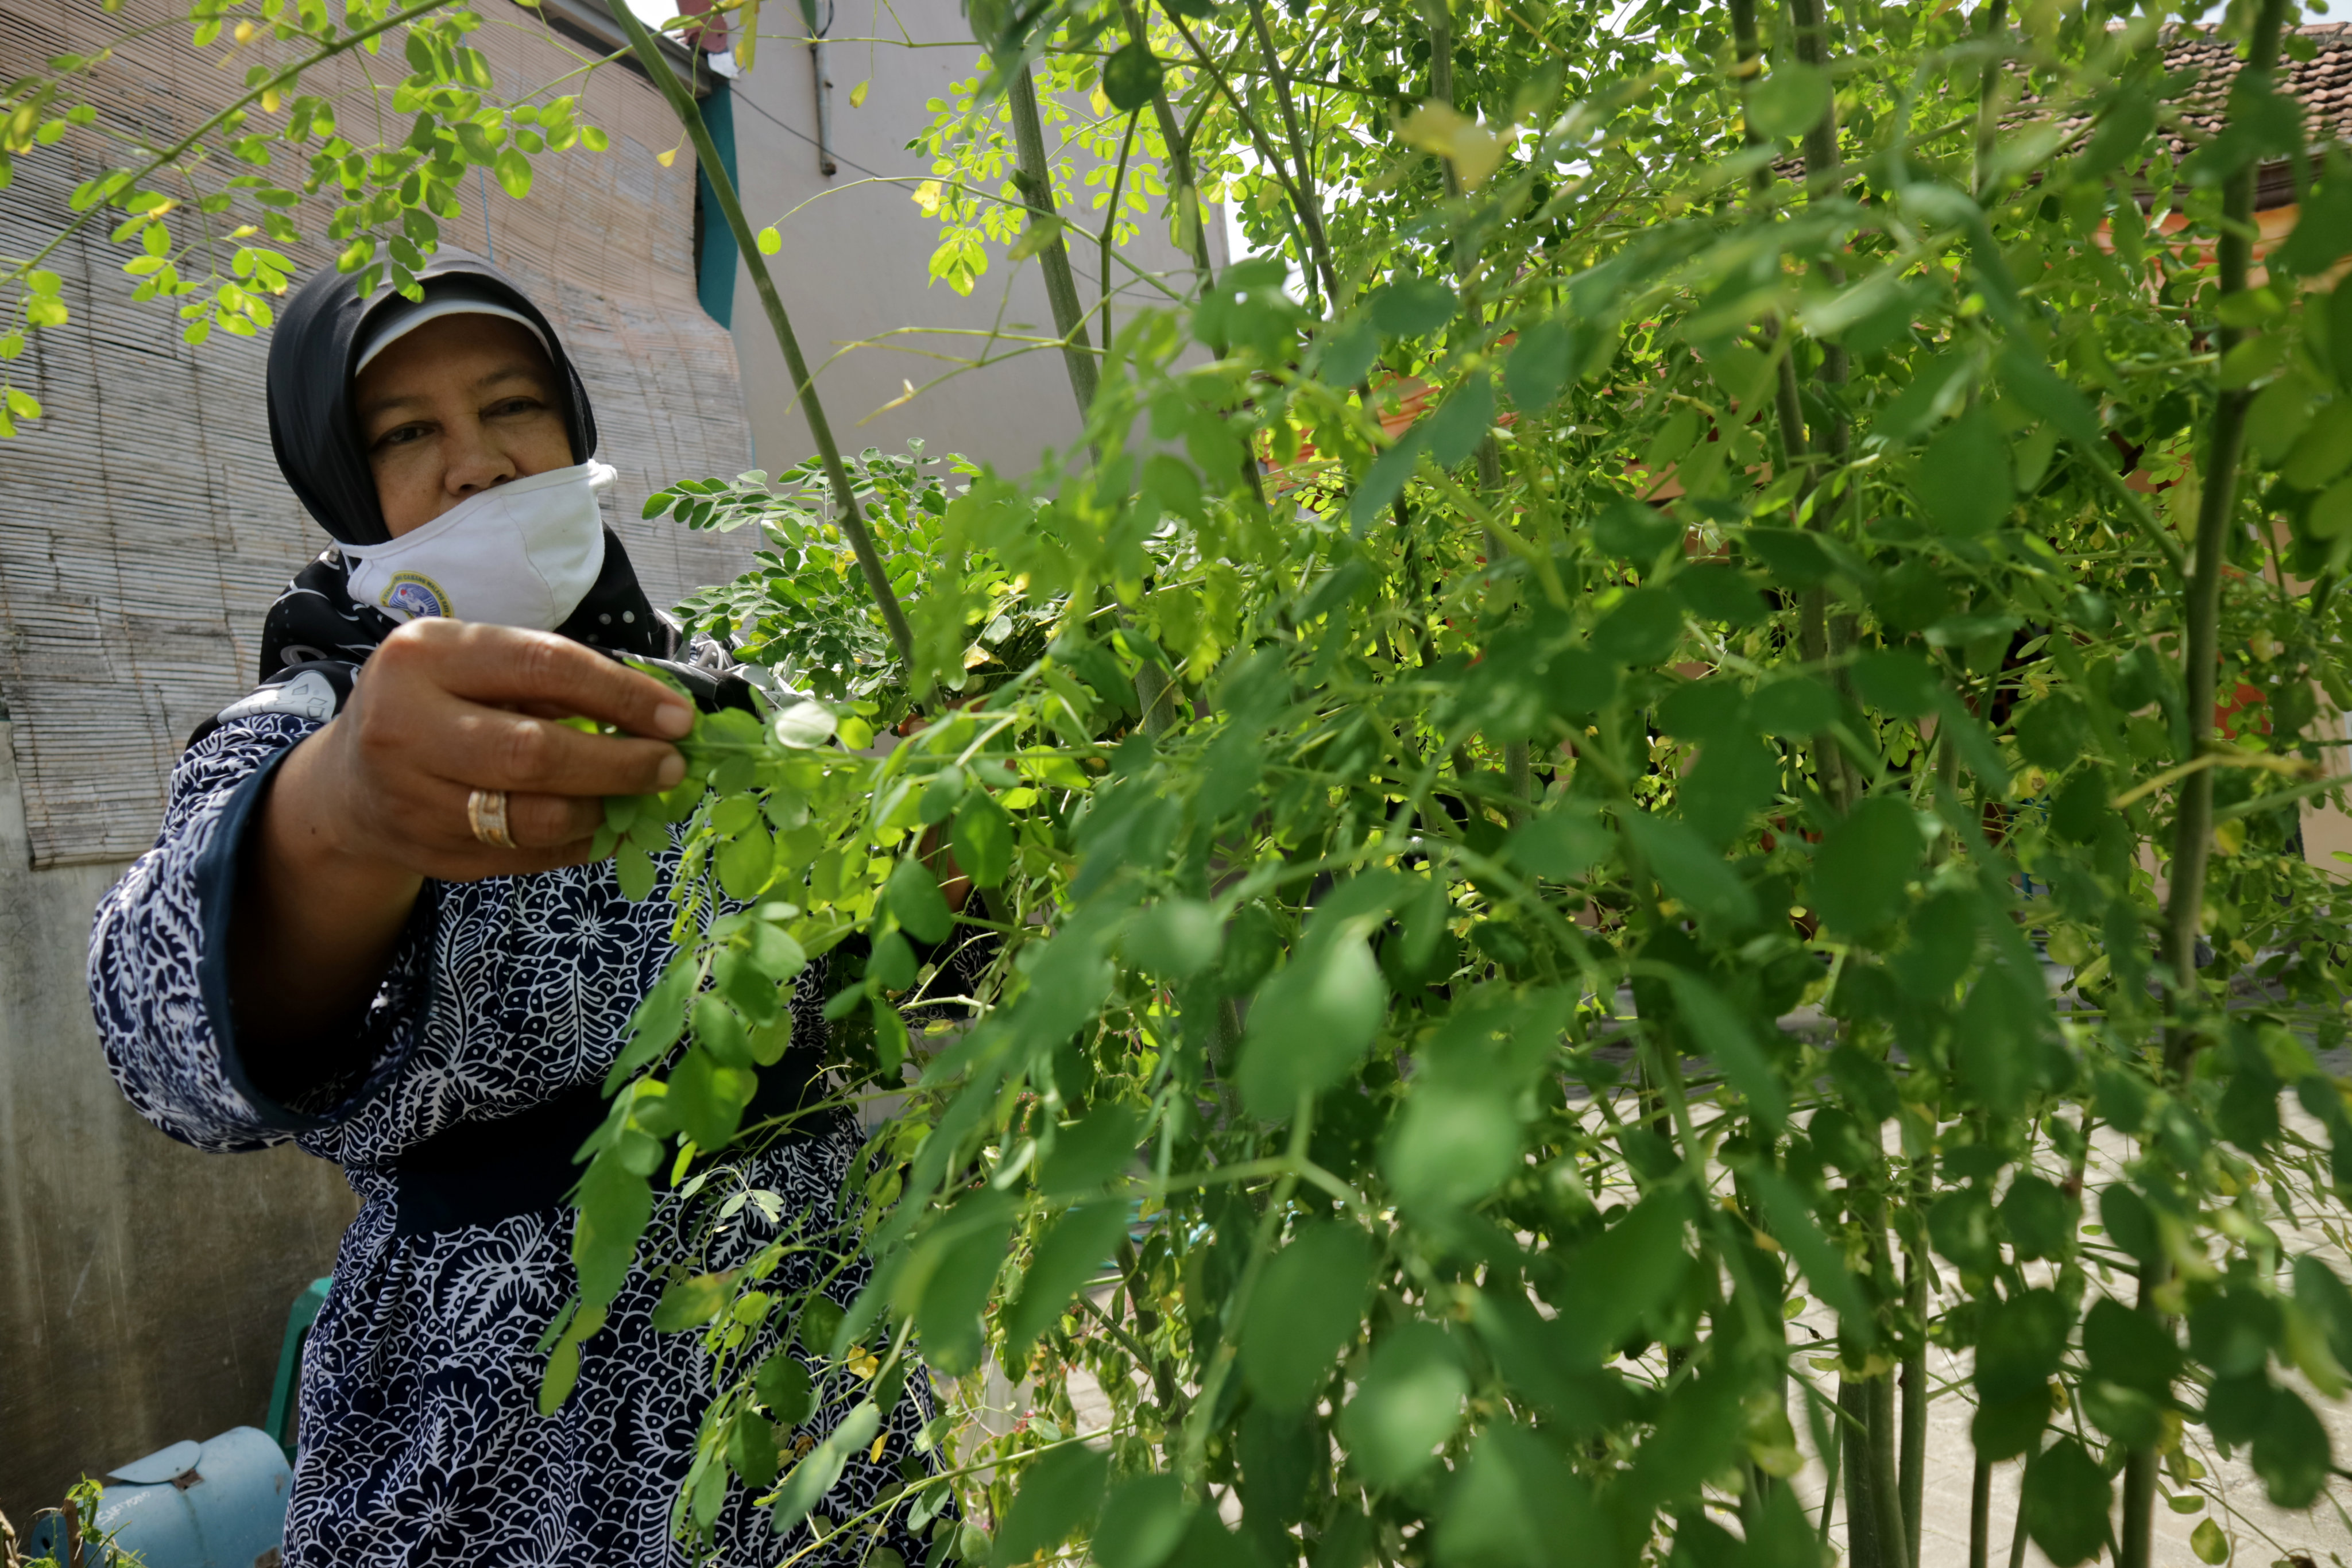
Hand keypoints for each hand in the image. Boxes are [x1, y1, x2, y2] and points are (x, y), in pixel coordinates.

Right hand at [279, 618, 693, 882]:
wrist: (352, 781)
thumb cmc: (437, 703)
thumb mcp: (475, 664)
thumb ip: (551, 679)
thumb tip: (655, 714)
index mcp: (423, 657)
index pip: (543, 666)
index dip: (621, 694)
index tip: (678, 717)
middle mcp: (406, 726)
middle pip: (535, 753)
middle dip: (620, 762)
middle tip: (671, 765)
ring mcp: (412, 799)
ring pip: (533, 816)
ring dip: (602, 808)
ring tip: (636, 794)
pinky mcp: (431, 853)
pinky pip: (527, 855)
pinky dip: (580, 844)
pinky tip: (608, 827)